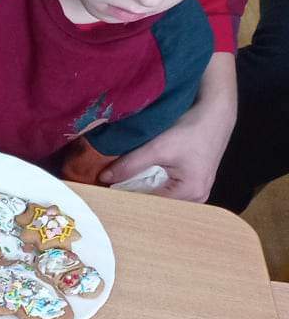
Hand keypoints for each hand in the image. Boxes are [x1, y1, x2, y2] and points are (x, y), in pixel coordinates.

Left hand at [99, 67, 234, 202]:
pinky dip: (153, 183)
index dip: (128, 199)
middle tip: (111, 190)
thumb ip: (130, 165)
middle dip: (135, 196)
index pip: (152, 204)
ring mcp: (197, 191)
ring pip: (162, 195)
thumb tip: (104, 178)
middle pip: (158, 203)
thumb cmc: (192, 129)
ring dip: (143, 189)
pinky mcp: (194, 181)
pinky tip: (137, 178)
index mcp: (191, 193)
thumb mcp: (158, 147)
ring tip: (121, 184)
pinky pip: (168, 188)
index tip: (107, 194)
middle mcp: (197, 197)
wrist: (214, 113)